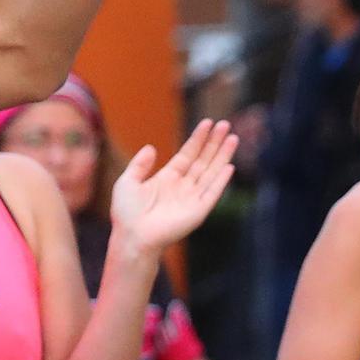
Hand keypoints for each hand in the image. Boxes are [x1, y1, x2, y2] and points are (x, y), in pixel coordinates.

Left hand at [108, 119, 236, 258]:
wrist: (131, 237)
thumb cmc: (126, 213)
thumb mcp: (128, 182)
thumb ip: (140, 164)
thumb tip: (151, 147)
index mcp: (167, 178)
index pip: (188, 154)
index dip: (198, 139)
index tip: (208, 123)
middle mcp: (183, 186)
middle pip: (203, 160)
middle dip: (214, 143)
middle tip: (225, 124)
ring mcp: (192, 198)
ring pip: (211, 172)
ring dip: (222, 156)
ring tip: (232, 137)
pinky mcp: (198, 211)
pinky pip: (212, 193)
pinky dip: (221, 181)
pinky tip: (229, 166)